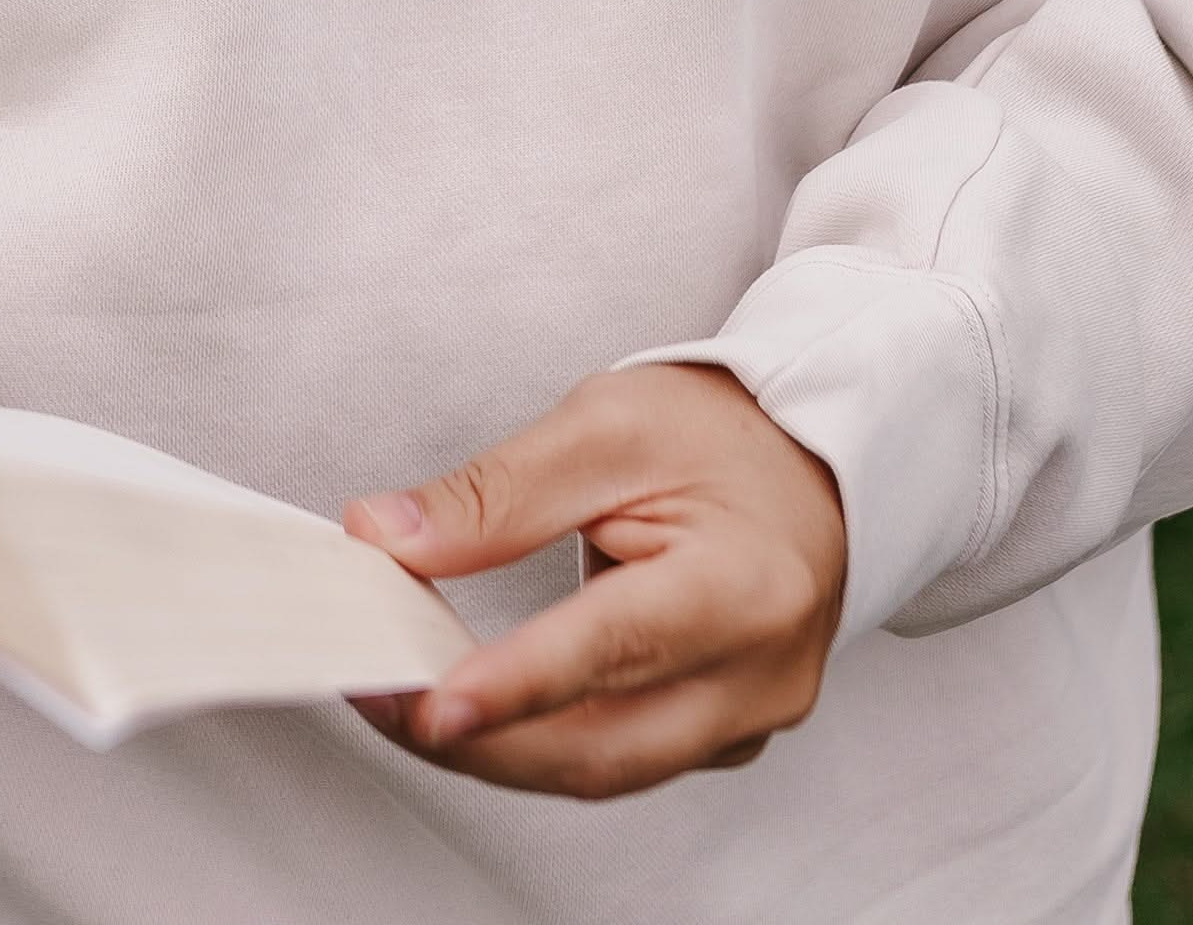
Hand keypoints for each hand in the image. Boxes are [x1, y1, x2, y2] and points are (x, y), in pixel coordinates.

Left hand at [341, 363, 845, 798]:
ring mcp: (747, 718)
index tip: (431, 702)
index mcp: (745, 584)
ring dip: (498, 748)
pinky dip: (540, 739)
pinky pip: (620, 757)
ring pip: (605, 768)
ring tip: (407, 700)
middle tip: (384, 701)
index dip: (515, 683)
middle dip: (481, 739)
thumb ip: (494, 493)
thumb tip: (389, 538)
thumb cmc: (723, 434)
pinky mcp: (721, 733)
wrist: (809, 459)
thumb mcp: (604, 425)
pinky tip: (480, 706)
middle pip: (603, 748)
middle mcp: (759, 674)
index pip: (614, 647)